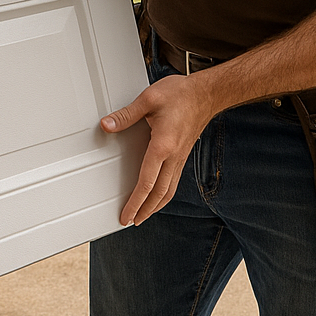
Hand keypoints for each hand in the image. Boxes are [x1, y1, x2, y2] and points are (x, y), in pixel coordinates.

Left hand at [100, 74, 217, 225]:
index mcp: (163, 145)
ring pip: (169, 190)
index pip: (147, 182)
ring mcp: (180, 157)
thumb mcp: (149, 99)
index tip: (127, 215)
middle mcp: (174, 156)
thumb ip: (126, 114)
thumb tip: (107, 125)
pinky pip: (174, 180)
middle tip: (131, 221)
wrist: (207, 93)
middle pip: (159, 193)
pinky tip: (158, 195)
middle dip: (145, 210)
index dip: (135, 201)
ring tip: (143, 215)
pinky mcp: (183, 154)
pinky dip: (165, 194)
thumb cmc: (181, 94)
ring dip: (155, 206)